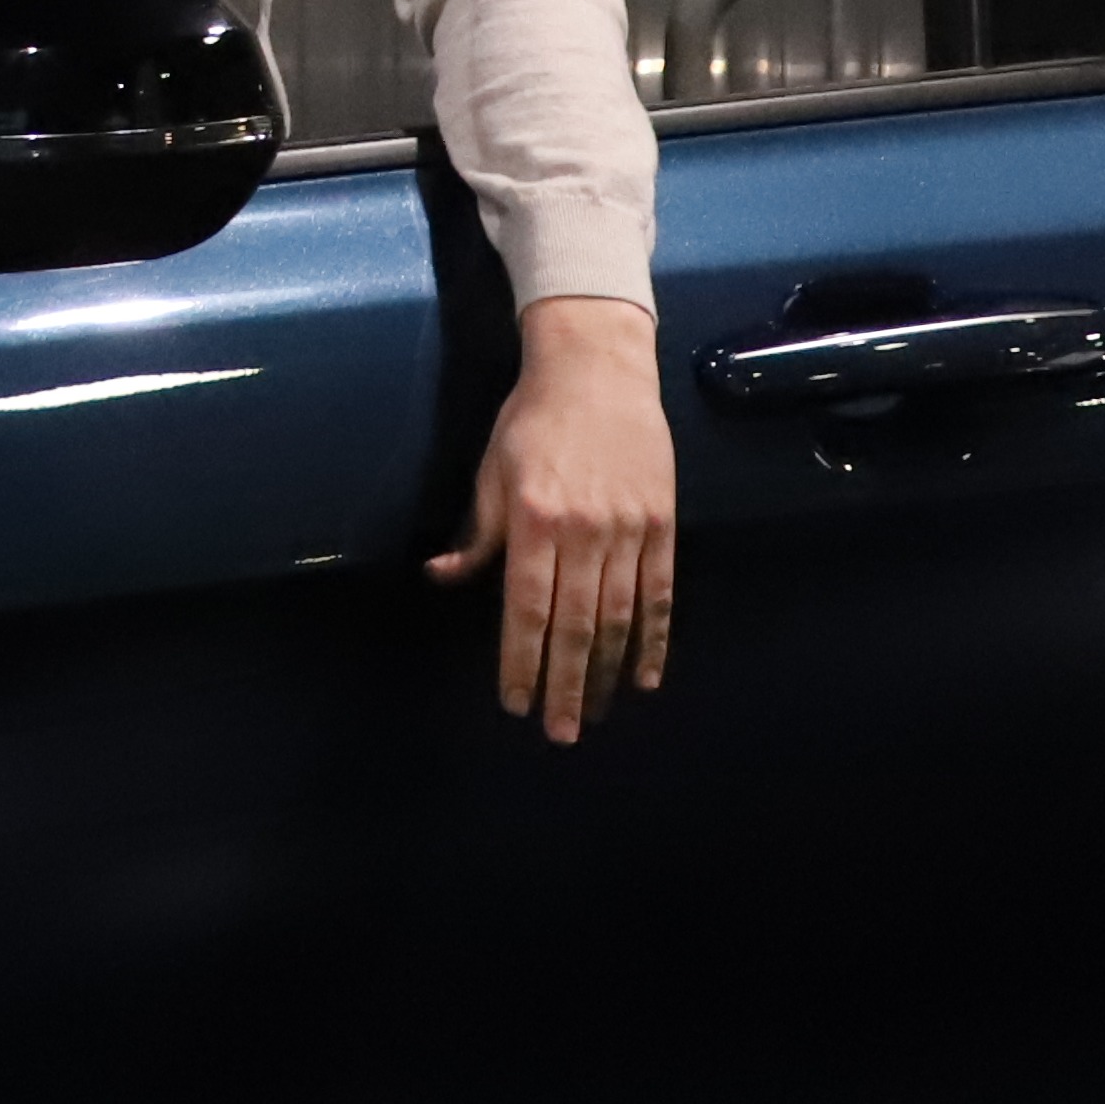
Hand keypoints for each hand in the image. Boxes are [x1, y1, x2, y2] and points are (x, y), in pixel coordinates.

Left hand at [424, 295, 676, 741]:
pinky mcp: (662, 525)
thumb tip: (442, 578)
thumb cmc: (530, 423)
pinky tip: (644, 676)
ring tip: (594, 714)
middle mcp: (582, 532)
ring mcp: (628, 530)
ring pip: (619, 618)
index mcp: (532, 522)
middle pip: (574, 625)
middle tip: (558, 732)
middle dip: (565, 684)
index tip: (515, 702)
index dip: (521, 660)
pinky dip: (655, 639)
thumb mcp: (490, 473)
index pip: (525, 608)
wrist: (597, 371)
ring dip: (606, 672)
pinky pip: (660, 594)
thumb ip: (475, 535)